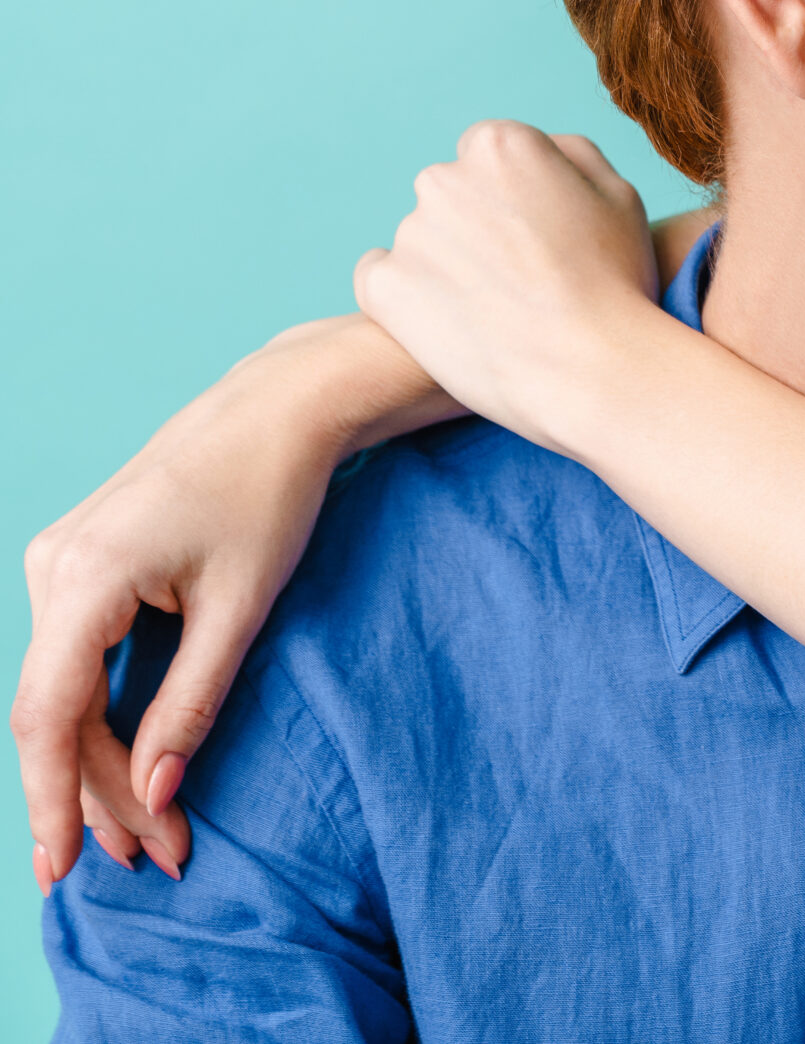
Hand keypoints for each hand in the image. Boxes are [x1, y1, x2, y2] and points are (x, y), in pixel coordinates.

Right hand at [13, 318, 448, 891]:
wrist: (280, 410)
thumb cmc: (272, 497)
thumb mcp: (241, 611)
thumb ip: (190, 706)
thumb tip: (152, 797)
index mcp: (82, 577)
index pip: (49, 716)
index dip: (54, 800)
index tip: (66, 869)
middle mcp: (51, 568)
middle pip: (55, 714)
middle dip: (99, 794)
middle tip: (157, 858)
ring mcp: (58, 564)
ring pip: (64, 693)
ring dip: (103, 764)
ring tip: (154, 835)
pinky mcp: (81, 566)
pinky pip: (76, 662)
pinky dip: (105, 717)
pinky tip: (130, 770)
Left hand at [353, 123, 661, 454]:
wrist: (589, 369)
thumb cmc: (616, 284)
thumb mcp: (620, 196)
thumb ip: (571, 156)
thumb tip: (539, 151)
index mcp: (500, 145)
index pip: (491, 157)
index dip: (520, 200)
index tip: (541, 239)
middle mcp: (444, 177)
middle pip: (454, 194)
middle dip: (479, 227)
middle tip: (523, 278)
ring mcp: (409, 233)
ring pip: (424, 239)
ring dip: (450, 264)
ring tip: (499, 312)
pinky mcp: (383, 287)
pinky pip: (381, 278)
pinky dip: (409, 296)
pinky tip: (451, 321)